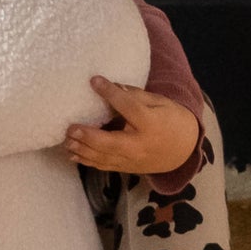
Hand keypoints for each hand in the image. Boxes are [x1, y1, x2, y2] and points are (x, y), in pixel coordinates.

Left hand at [63, 76, 201, 177]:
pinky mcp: (126, 168)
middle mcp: (140, 144)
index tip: (94, 80)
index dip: (110, 93)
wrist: (183, 149)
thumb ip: (135, 96)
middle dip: (88, 136)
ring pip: (103, 157)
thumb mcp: (158, 102)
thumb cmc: (170, 119)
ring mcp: (132, 160)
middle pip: (110, 142)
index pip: (128, 107)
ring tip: (67, 140)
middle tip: (70, 127)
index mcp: (150, 123)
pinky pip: (104, 166)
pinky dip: (87, 161)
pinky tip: (72, 154)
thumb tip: (111, 85)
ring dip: (82, 150)